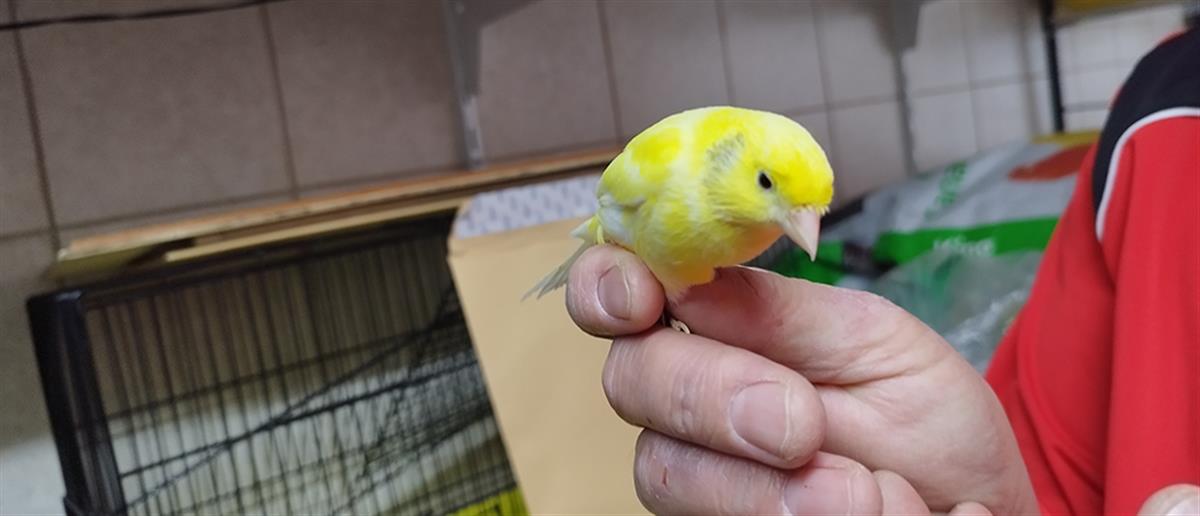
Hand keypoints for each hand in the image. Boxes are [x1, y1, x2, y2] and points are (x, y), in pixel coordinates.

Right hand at [566, 245, 1037, 514]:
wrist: (968, 501)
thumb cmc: (922, 417)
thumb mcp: (872, 343)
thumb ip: (779, 314)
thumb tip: (688, 277)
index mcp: (714, 325)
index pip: (620, 288)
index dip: (606, 285)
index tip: (640, 301)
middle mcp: (685, 397)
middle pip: (630, 381)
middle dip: (709, 398)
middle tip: (799, 426)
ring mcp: (694, 473)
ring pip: (662, 472)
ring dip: (761, 489)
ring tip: (861, 492)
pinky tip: (863, 513)